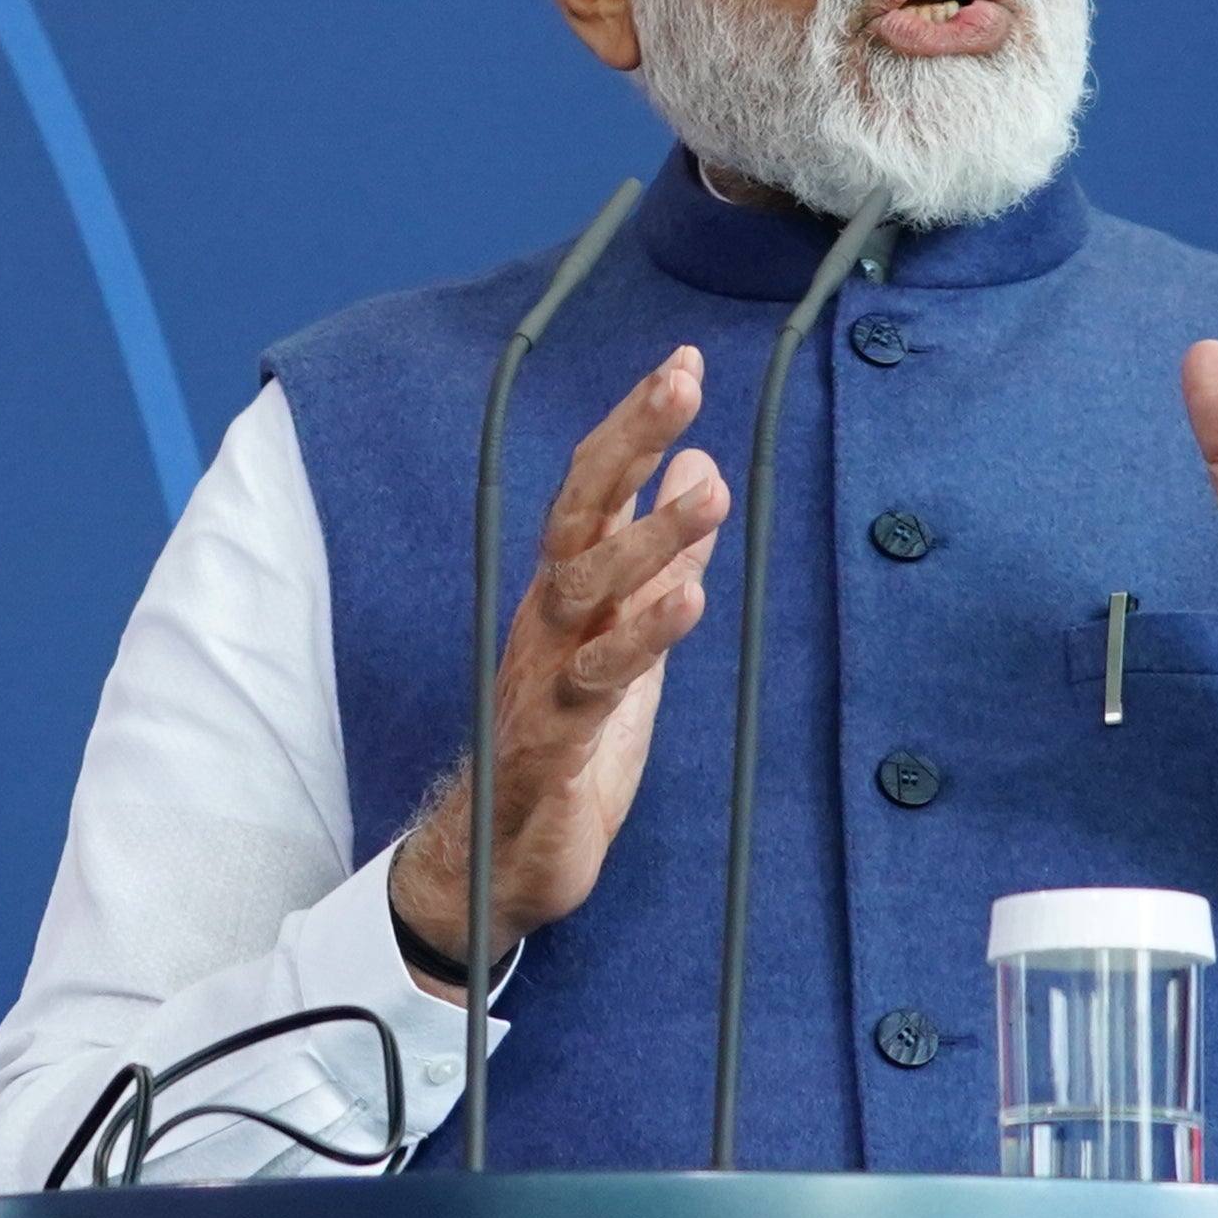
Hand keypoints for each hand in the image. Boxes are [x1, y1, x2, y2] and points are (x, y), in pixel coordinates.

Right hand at [386, 348, 725, 991]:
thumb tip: (697, 466)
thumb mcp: (632, 639)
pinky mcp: (555, 739)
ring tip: (711, 490)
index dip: (637, 427)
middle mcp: (549, 618)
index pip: (596, 490)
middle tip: (680, 384)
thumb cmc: (569, 741)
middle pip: (581, 513)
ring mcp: (546, 674)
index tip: (684, 364)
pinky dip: (642, 637)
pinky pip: (597, 679)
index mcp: (568, 591)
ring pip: (589, 587)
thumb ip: (661, 559)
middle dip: (629, 443)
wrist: (506, 853)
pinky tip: (687, 600)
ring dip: (650, 536)